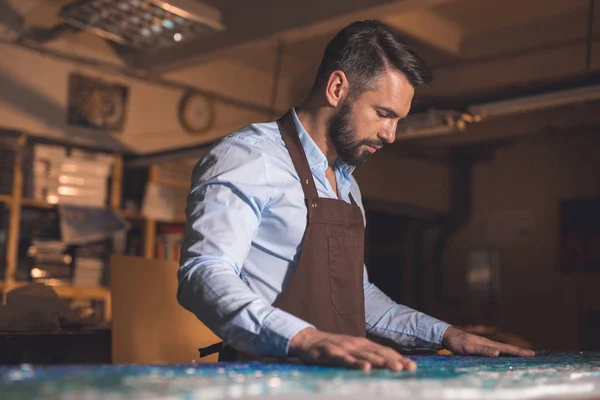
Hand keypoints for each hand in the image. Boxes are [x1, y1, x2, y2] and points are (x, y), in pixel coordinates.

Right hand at [289, 327, 416, 371]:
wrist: (309, 340)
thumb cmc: (334, 348)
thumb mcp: (353, 351)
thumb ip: (368, 356)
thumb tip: (387, 364)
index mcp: (364, 344)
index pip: (385, 351)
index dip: (399, 358)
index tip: (413, 367)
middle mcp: (357, 344)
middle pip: (379, 353)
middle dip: (395, 360)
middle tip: (410, 368)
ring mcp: (345, 348)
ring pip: (366, 356)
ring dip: (381, 362)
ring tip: (395, 368)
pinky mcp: (332, 353)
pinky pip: (345, 359)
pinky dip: (356, 364)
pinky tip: (365, 369)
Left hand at [442, 326, 534, 356]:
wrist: (448, 336)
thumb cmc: (457, 342)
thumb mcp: (469, 347)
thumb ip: (482, 350)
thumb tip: (498, 352)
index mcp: (488, 343)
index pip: (506, 348)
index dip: (518, 352)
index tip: (531, 354)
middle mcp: (488, 343)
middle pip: (506, 348)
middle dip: (519, 352)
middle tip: (532, 355)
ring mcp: (484, 344)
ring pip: (502, 349)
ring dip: (512, 352)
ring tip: (522, 356)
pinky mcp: (480, 347)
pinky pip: (495, 350)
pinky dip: (503, 353)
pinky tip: (504, 355)